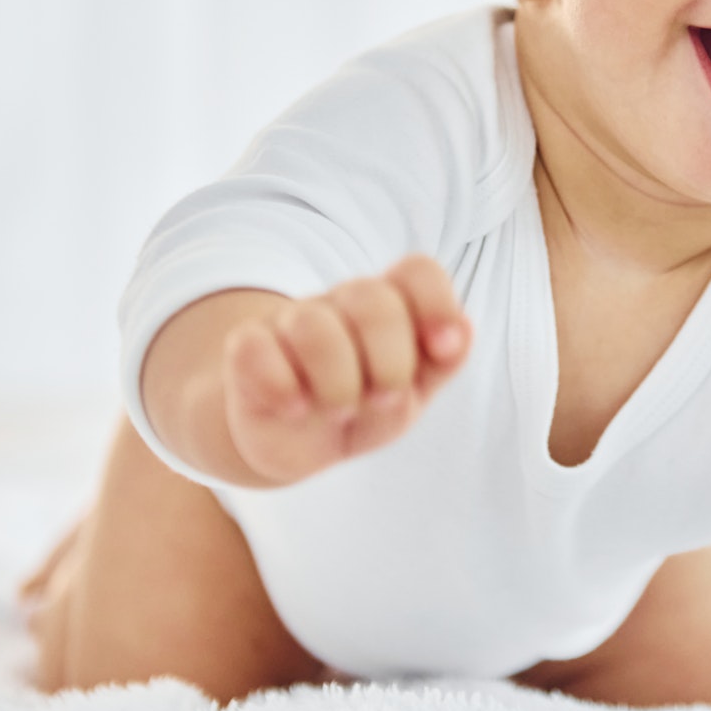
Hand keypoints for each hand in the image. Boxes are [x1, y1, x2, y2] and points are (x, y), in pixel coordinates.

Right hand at [219, 254, 472, 483]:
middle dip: (390, 360)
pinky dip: (281, 387)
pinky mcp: (246, 349)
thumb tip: (464, 330)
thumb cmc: (363, 407)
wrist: (293, 438)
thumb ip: (440, 365)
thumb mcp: (410, 395)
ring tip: (340, 410)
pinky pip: (254, 350)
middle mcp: (341, 303)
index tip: (444, 349)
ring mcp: (291, 322)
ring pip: (312, 326)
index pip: (417, 272)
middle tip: (386, 396)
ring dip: (337, 383)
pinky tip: (295, 410)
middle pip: (371, 299)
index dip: (437, 304)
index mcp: (391, 306)